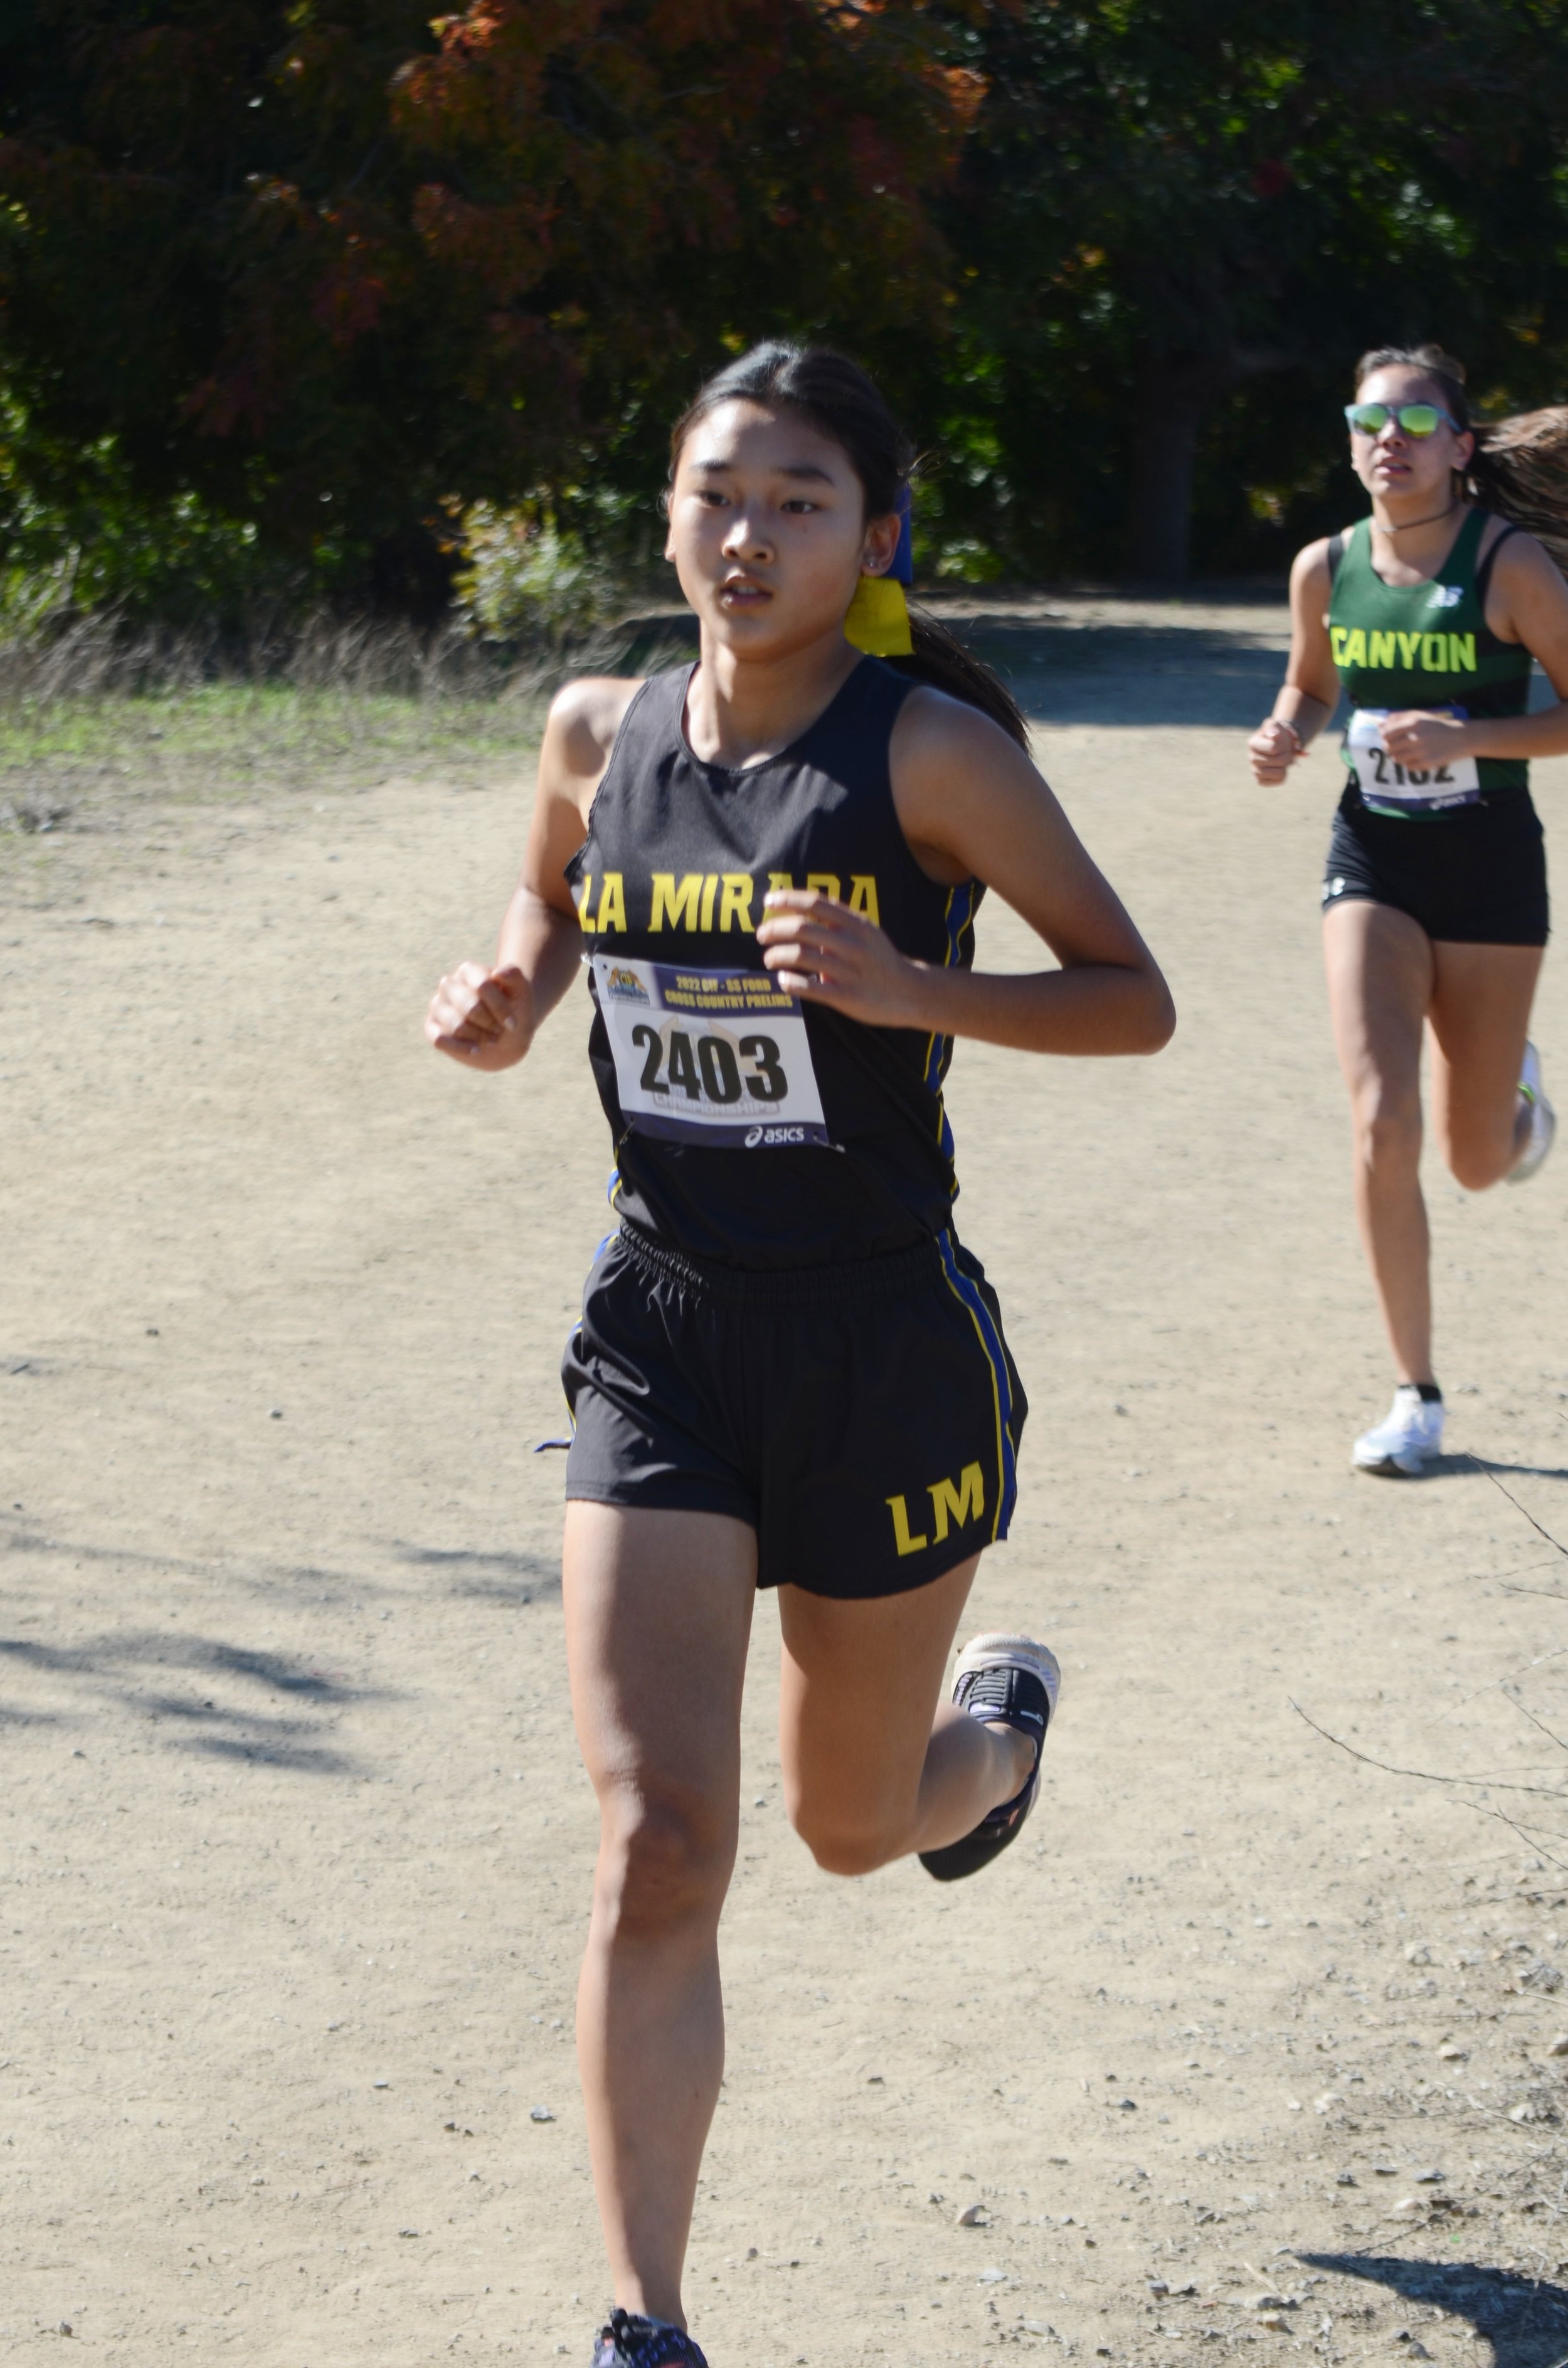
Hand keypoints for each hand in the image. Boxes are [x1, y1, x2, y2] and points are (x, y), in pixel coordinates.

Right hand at [425, 961, 533, 1068]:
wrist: (508, 1037)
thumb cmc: (514, 1011)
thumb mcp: (521, 992)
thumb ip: (514, 976)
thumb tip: (497, 973)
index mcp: (468, 971)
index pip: (483, 986)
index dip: (500, 1008)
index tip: (513, 1023)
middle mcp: (449, 985)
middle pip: (470, 1007)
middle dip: (490, 1024)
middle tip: (499, 1032)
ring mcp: (438, 1006)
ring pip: (456, 1025)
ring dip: (479, 1036)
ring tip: (490, 1039)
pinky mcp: (432, 1028)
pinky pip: (439, 1039)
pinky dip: (461, 1047)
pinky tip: (476, 1050)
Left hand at [756, 889, 924, 1027]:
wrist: (910, 993)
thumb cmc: (880, 960)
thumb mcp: (866, 932)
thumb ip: (838, 921)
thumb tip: (800, 911)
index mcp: (856, 924)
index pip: (816, 903)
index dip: (788, 899)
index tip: (768, 902)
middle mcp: (852, 944)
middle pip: (802, 929)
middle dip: (774, 930)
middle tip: (762, 935)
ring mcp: (849, 970)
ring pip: (801, 957)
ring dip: (777, 956)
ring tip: (769, 959)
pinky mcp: (846, 996)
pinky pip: (809, 987)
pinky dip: (790, 982)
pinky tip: (783, 980)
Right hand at [1247, 717, 1302, 784]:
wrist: (1276, 744)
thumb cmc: (1276, 734)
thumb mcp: (1274, 725)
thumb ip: (1273, 726)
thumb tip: (1274, 735)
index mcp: (1252, 743)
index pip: (1275, 748)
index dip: (1284, 744)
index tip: (1281, 741)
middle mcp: (1251, 758)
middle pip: (1282, 761)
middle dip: (1287, 754)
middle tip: (1282, 751)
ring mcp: (1255, 771)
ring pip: (1281, 773)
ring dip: (1285, 765)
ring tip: (1280, 759)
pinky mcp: (1260, 780)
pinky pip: (1279, 781)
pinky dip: (1283, 774)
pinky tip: (1277, 767)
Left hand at [1380, 708, 1473, 766]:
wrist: (1460, 737)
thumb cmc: (1437, 725)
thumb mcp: (1420, 715)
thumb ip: (1399, 717)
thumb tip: (1380, 725)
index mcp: (1413, 723)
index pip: (1387, 734)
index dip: (1384, 737)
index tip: (1387, 738)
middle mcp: (1415, 737)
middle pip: (1389, 747)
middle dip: (1390, 748)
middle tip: (1397, 747)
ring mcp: (1421, 752)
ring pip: (1397, 759)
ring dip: (1399, 756)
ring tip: (1407, 752)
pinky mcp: (1426, 763)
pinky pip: (1408, 767)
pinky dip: (1409, 764)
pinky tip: (1417, 758)